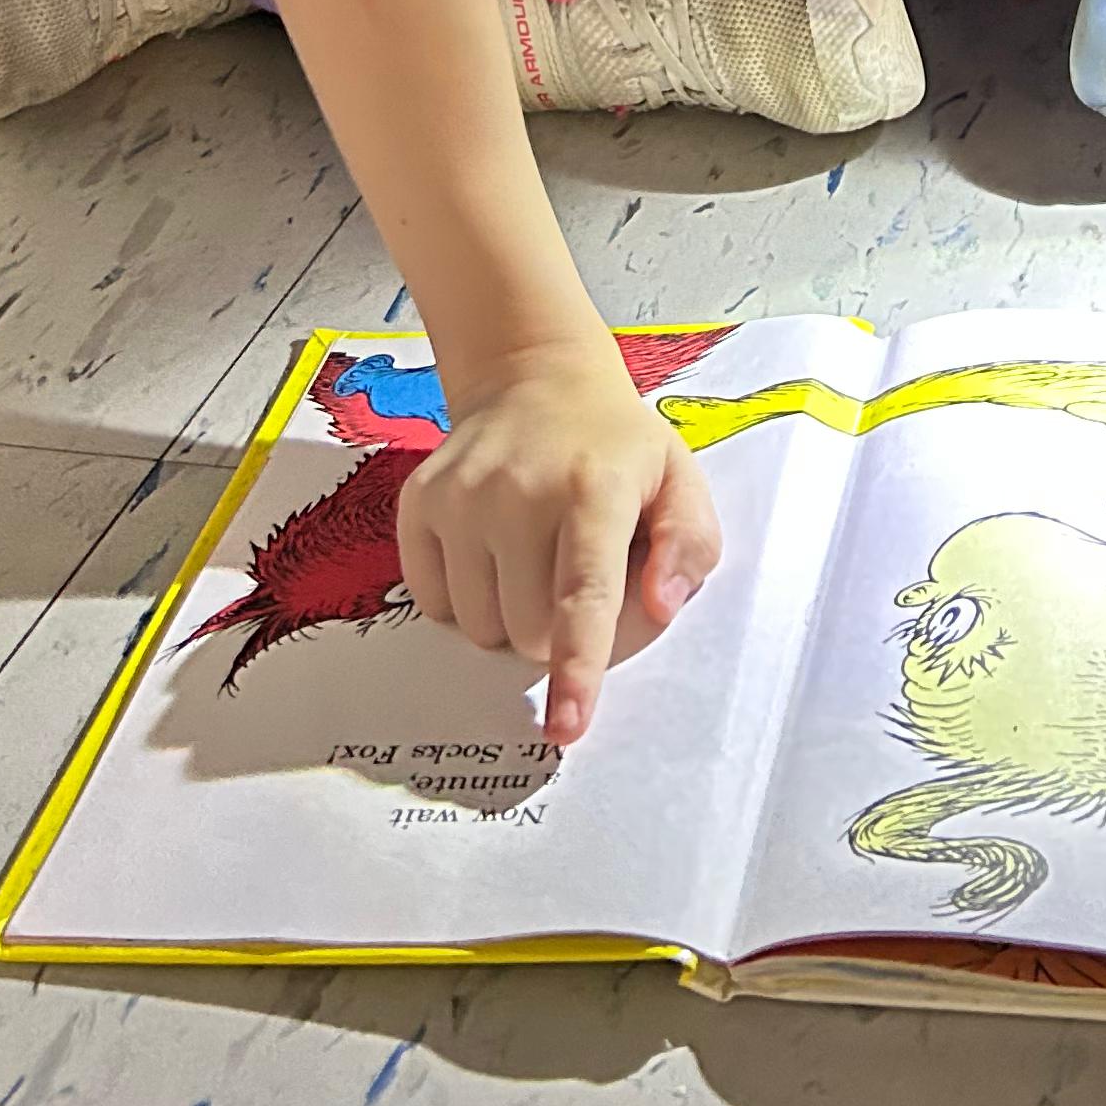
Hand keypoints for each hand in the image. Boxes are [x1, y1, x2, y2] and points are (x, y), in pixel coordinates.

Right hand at [399, 338, 723, 744]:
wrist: (535, 379)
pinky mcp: (418, 503)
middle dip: (556, 632)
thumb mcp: (678, 481)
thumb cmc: (617, 448)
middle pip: (528, 632)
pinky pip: (435, 602)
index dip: (578, 667)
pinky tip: (490, 550)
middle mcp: (519, 490)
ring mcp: (460, 495)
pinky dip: (465, 598)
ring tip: (532, 557)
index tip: (567, 726)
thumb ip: (688, 546)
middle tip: (572, 574)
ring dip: (509, 618)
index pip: (585, 595)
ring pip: (478, 627)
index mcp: (594, 489)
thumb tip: (661, 605)